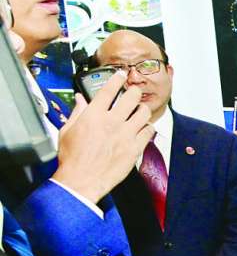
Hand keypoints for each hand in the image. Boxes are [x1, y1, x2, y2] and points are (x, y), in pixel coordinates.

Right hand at [52, 71, 153, 204]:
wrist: (82, 180)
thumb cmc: (72, 158)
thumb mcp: (67, 130)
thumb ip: (77, 112)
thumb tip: (81, 100)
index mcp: (93, 115)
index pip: (109, 90)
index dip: (117, 79)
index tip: (121, 75)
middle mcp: (112, 122)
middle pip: (131, 97)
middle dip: (134, 91)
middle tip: (133, 93)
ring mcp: (125, 135)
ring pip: (144, 113)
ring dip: (142, 109)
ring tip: (139, 111)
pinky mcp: (134, 149)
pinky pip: (149, 132)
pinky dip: (148, 128)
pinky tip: (143, 129)